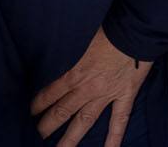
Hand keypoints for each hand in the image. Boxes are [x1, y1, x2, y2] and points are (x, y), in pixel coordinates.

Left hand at [31, 29, 151, 146]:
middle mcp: (88, 89)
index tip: (31, 112)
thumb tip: (63, 59)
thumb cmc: (109, 31)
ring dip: (71, 138)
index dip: (39, 103)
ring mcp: (107, 95)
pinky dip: (114, 137)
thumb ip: (73, 55)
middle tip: (38, 135)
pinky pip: (119, 120)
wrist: (136, 31)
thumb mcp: (82, 39)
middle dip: (48, 125)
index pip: (51, 93)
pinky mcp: (125, 96)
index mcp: (76, 73)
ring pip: (85, 121)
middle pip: (63, 111)